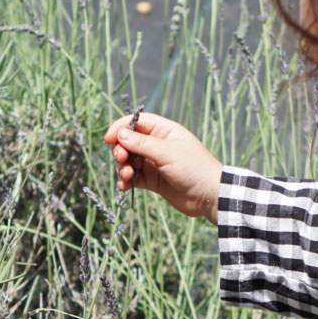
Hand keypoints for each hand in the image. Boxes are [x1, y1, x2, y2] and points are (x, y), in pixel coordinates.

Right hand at [104, 112, 222, 223]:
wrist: (208, 196)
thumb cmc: (193, 168)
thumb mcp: (167, 152)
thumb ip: (142, 144)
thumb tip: (120, 134)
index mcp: (164, 131)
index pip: (137, 122)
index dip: (120, 128)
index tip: (108, 139)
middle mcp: (157, 145)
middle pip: (129, 142)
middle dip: (120, 150)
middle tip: (122, 159)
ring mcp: (154, 163)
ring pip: (129, 161)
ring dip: (122, 168)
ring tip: (127, 176)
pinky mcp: (153, 181)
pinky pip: (133, 178)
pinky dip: (126, 181)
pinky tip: (125, 186)